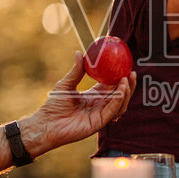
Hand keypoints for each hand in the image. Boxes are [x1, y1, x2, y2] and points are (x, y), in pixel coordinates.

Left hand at [19, 53, 136, 156]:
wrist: (46, 124)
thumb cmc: (53, 106)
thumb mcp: (66, 84)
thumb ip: (76, 71)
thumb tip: (80, 53)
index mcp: (93, 96)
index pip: (111, 86)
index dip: (119, 77)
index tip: (125, 66)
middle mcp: (99, 106)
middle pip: (120, 95)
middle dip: (128, 85)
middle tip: (132, 72)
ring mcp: (100, 115)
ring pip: (120, 104)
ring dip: (126, 92)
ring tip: (126, 79)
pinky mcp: (99, 123)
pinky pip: (112, 111)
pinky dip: (118, 101)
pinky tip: (120, 90)